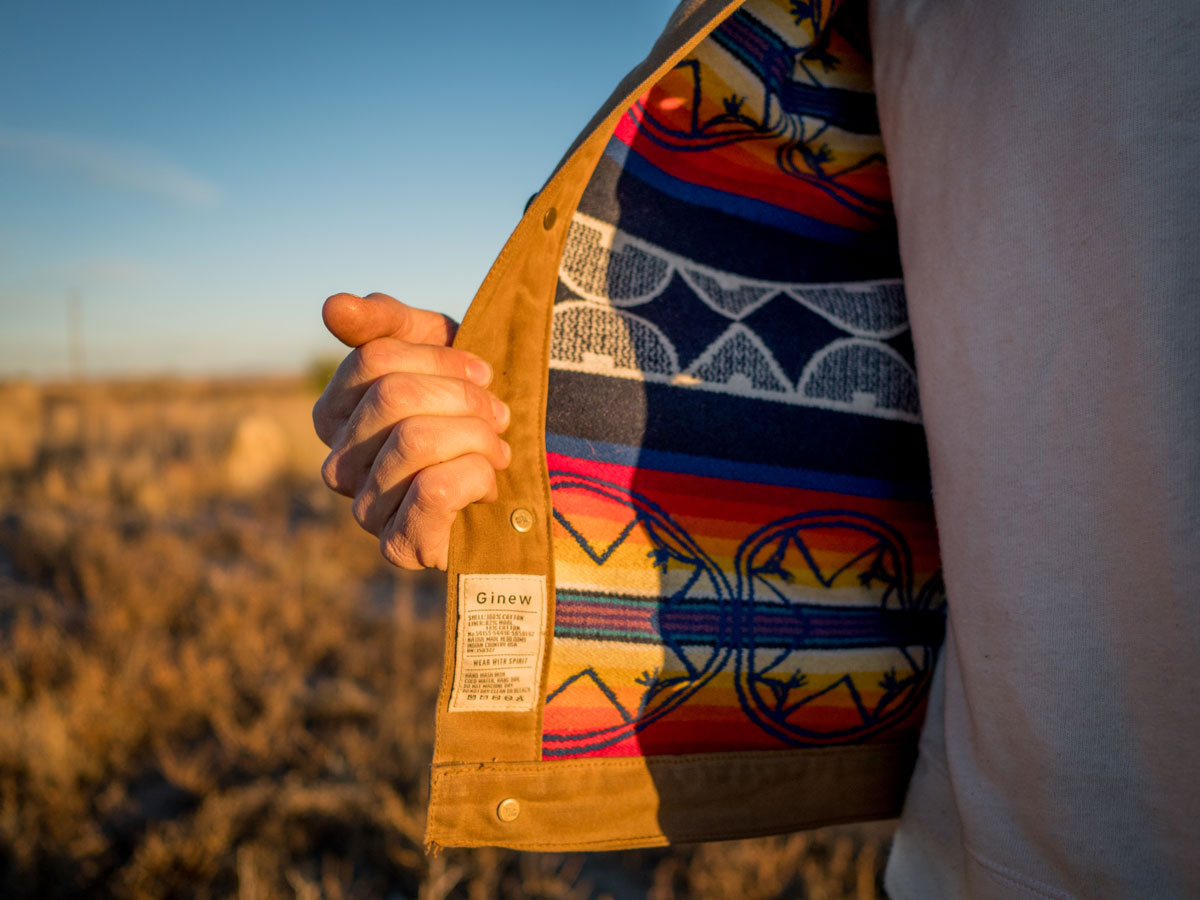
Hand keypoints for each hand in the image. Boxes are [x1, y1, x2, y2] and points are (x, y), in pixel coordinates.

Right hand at [313, 292, 510, 569]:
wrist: (527, 477)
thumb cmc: (471, 409)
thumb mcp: (436, 349)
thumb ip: (384, 322)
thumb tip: (333, 306)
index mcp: (336, 415)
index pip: (374, 359)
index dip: (440, 359)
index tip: (483, 373)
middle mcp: (338, 465)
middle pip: (393, 397)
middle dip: (463, 398)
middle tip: (499, 415)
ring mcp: (365, 509)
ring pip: (414, 440)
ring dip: (476, 437)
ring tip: (498, 450)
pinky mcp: (400, 546)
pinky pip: (433, 490)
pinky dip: (475, 476)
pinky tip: (490, 482)